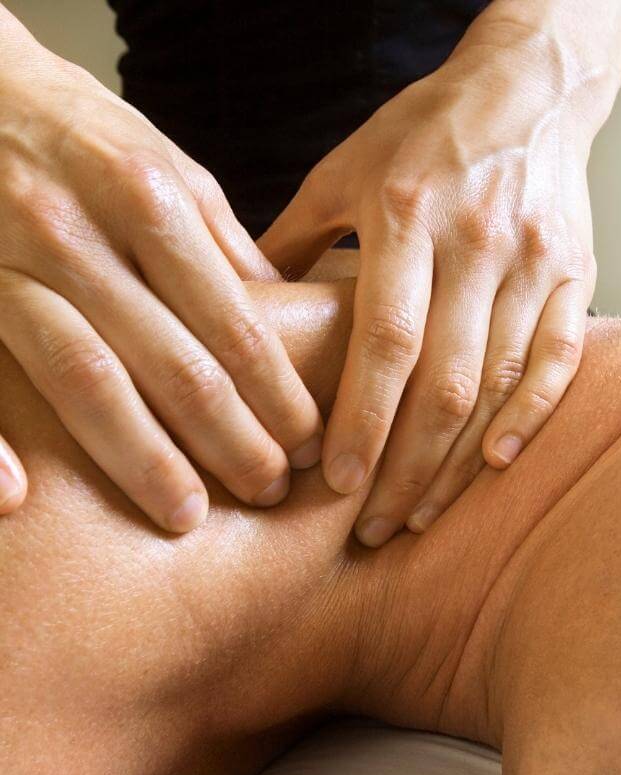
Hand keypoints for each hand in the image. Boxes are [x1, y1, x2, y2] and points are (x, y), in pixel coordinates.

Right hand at [0, 22, 322, 530]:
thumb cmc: (79, 135)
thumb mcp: (167, 168)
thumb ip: (224, 247)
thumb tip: (292, 319)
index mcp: (149, 200)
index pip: (236, 327)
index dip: (281, 399)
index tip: (313, 447)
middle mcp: (80, 233)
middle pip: (175, 365)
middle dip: (234, 442)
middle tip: (271, 492)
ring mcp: (7, 265)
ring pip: (87, 380)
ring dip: (144, 460)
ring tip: (188, 516)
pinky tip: (21, 500)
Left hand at [258, 28, 598, 545]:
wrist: (530, 89)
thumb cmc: (427, 131)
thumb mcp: (345, 168)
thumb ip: (295, 240)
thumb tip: (238, 313)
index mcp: (408, 213)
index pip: (385, 340)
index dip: (362, 419)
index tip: (335, 481)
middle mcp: (476, 243)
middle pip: (444, 381)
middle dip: (404, 466)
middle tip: (371, 527)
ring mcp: (534, 263)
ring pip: (498, 385)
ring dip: (458, 462)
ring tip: (418, 515)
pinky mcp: (574, 276)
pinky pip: (558, 361)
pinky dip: (530, 417)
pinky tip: (498, 464)